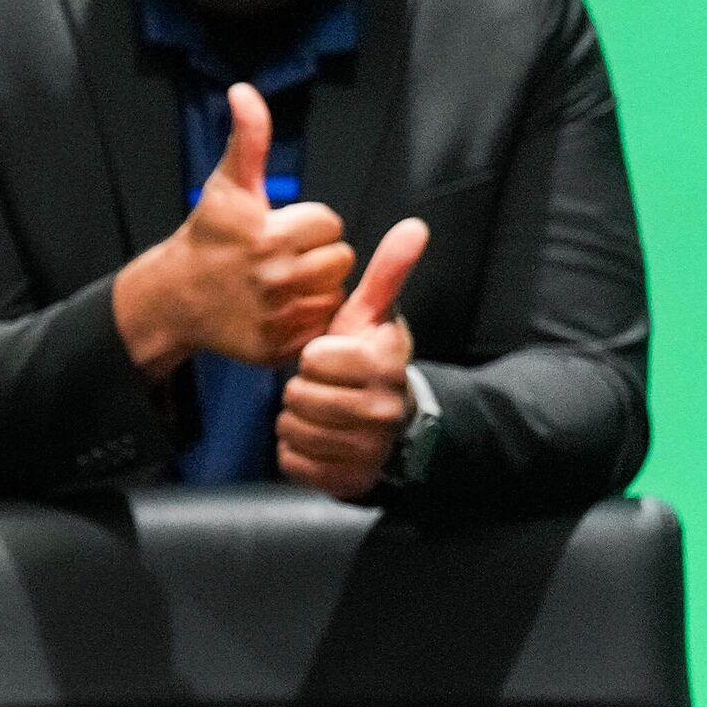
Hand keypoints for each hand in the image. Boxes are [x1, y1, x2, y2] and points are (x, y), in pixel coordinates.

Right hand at [114, 84, 355, 377]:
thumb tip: (244, 90)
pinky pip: (319, 329)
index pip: (329, 224)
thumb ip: (248, 138)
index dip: (308, 224)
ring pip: (333, 295)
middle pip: (338, 260)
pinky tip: (281, 311)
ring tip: (283, 284)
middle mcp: (273, 277)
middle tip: (282, 259)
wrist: (173, 298)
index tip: (278, 230)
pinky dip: (305, 321)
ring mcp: (276, 316)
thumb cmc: (208, 236)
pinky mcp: (276, 347)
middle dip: (317, 256)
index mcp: (268, 235)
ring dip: (315, 289)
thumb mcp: (226, 185)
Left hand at [277, 217, 429, 499]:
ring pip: (292, 430)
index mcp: (385, 365)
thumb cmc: (367, 364)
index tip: (329, 358)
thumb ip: (387, 273)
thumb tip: (414, 226)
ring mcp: (367, 449)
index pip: (316, 358)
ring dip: (296, 421)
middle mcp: (382, 410)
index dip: (314, 357)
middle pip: (299, 397)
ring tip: (319, 412)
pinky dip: (295, 452)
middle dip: (300, 391)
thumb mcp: (373, 319)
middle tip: (320, 388)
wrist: (391, 425)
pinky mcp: (347, 480)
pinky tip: (317, 440)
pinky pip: (292, 462)